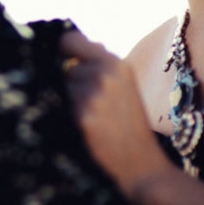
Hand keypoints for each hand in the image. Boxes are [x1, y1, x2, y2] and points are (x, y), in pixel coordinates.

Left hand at [61, 31, 171, 199]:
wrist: (141, 164)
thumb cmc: (129, 125)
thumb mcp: (124, 87)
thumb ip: (100, 66)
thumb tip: (68, 46)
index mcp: (117, 64)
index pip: (70, 40)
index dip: (63, 52)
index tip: (63, 63)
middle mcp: (106, 73)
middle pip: (64, 68)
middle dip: (71, 84)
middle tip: (92, 104)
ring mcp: (94, 93)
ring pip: (62, 87)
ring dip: (70, 101)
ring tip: (93, 118)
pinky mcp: (83, 115)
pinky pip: (61, 106)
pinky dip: (70, 117)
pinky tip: (89, 129)